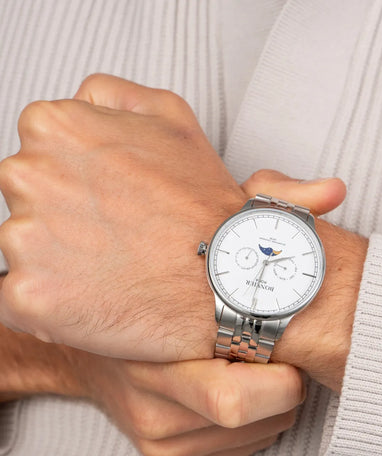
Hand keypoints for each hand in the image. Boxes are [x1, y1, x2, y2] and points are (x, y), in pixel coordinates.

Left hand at [0, 73, 366, 390]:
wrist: (225, 282)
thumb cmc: (203, 210)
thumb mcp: (171, 117)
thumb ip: (111, 95)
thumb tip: (80, 103)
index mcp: (54, 128)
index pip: (41, 151)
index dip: (81, 179)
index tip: (111, 200)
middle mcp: (28, 176)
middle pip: (29, 198)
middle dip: (67, 216)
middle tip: (119, 234)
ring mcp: (23, 239)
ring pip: (26, 249)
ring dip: (62, 260)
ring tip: (116, 266)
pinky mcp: (27, 295)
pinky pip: (24, 297)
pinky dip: (56, 301)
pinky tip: (99, 296)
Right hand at [0, 320, 303, 455]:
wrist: (96, 357)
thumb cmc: (147, 318)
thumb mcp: (179, 298)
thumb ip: (228, 304)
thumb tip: (297, 307)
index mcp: (154, 366)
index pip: (232, 400)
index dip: (280, 381)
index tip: (292, 356)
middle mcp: (154, 416)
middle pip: (257, 420)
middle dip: (285, 391)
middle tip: (275, 360)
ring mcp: (161, 447)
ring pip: (261, 438)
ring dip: (271, 409)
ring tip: (249, 376)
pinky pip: (242, 455)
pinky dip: (254, 429)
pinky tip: (233, 402)